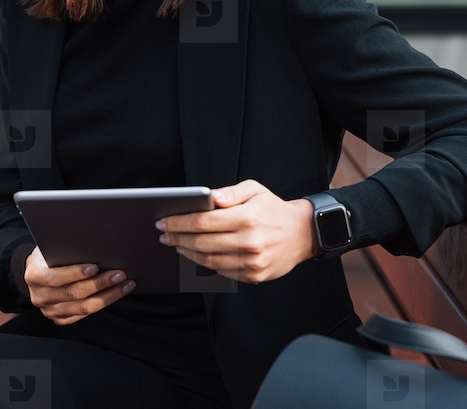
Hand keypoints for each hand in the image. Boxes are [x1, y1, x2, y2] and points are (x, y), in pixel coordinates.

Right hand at [22, 246, 135, 324]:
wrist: (38, 271)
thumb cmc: (50, 254)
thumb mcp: (51, 246)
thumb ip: (66, 247)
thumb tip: (93, 242)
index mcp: (34, 276)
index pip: (55, 278)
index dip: (75, 273)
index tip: (95, 267)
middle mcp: (40, 297)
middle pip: (74, 294)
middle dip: (100, 283)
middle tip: (120, 273)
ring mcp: (50, 311)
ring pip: (84, 307)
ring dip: (108, 295)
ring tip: (125, 284)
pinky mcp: (61, 319)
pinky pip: (85, 314)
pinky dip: (104, 303)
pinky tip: (117, 292)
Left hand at [156, 179, 319, 283]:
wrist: (302, 234)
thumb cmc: (273, 209)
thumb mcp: (255, 190)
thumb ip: (230, 192)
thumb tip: (207, 197)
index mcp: (247, 218)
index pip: (203, 221)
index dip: (179, 222)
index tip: (163, 220)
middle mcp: (249, 242)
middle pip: (202, 242)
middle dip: (177, 238)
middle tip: (163, 234)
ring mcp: (252, 262)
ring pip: (209, 261)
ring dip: (187, 253)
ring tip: (176, 244)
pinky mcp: (254, 276)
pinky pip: (222, 272)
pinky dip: (205, 264)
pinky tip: (195, 255)